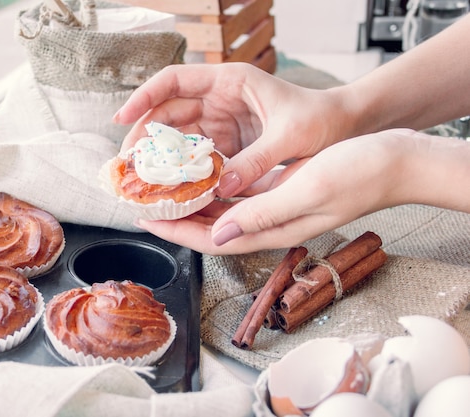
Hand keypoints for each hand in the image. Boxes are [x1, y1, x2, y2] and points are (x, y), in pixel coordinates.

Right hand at [114, 63, 349, 198]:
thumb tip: (223, 188)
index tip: (121, 118)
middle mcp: (219, 99)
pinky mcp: (226, 142)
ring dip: (159, 156)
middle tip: (127, 164)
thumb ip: (257, 160)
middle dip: (144, 135)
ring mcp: (220, 121)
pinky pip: (195, 155)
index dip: (143, 97)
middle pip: (167, 112)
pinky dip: (181, 170)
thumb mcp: (290, 136)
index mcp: (230, 82)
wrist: (341, 126)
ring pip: (177, 136)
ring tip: (140, 180)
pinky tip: (170, 188)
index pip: (174, 81)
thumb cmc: (319, 118)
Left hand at [134, 129, 427, 253]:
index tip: (145, 219)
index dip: (176, 232)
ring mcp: (277, 209)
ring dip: (193, 204)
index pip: (212, 240)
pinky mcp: (284, 193)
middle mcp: (270, 224)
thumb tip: (219, 233)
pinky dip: (217, 189)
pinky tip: (204, 176)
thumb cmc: (356, 174)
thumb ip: (263, 214)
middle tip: (145, 203)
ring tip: (166, 190)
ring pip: (222, 214)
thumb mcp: (307, 191)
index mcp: (273, 228)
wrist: (393, 162)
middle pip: (211, 230)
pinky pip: (240, 197)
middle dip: (176, 221)